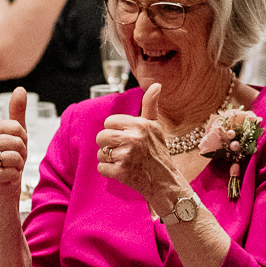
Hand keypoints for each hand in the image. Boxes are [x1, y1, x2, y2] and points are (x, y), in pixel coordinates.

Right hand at [0, 88, 29, 197]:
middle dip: (22, 152)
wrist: (6, 180)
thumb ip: (17, 110)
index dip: (23, 138)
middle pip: (17, 142)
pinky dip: (14, 175)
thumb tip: (20, 89)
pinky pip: (11, 172)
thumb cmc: (11, 153)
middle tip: (15, 157)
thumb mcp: (17, 131)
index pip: (17, 128)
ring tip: (11, 165)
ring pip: (15, 157)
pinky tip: (7, 175)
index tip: (17, 145)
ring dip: (19, 164)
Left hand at [96, 83, 182, 206]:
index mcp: (141, 125)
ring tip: (124, 162)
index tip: (125, 138)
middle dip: (108, 145)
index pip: (110, 122)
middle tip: (122, 151)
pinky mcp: (121, 172)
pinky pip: (101, 168)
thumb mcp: (155, 127)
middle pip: (101, 136)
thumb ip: (150, 105)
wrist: (165, 182)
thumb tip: (156, 84)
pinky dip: (108, 172)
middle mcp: (134, 138)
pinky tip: (122, 172)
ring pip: (100, 153)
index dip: (114, 131)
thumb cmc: (158, 153)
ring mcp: (127, 156)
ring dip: (109, 159)